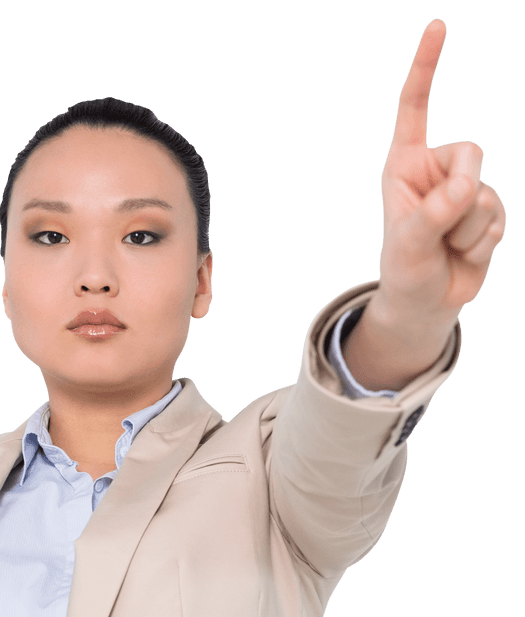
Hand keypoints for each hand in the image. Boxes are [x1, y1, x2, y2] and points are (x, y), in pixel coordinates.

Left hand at [376, 18, 505, 323]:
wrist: (425, 303)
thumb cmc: (405, 270)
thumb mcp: (408, 243)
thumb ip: (434, 212)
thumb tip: (466, 187)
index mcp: (405, 165)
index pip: (415, 109)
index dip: (426, 68)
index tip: (438, 26)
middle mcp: (436, 171)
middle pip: (471, 154)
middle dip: (461, 194)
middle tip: (440, 227)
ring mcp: (464, 190)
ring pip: (485, 194)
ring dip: (466, 230)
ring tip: (444, 247)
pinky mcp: (487, 211)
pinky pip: (497, 219)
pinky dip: (479, 243)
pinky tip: (462, 253)